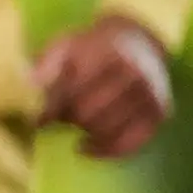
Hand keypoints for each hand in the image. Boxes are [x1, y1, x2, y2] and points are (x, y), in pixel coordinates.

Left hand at [33, 14, 173, 159]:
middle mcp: (136, 72)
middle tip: (61, 115)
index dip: (53, 106)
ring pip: (106, 130)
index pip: (75, 90)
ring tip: (76, 121)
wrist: (136, 42)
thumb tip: (32, 84)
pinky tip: (84, 147)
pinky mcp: (160, 112)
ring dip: (85, 131)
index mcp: (110, 53)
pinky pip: (130, 144)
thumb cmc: (90, 49)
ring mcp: (151, 93)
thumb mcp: (64, 46)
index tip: (40, 114)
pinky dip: (104, 151)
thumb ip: (47, 64)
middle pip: (88, 113)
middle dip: (68, 118)